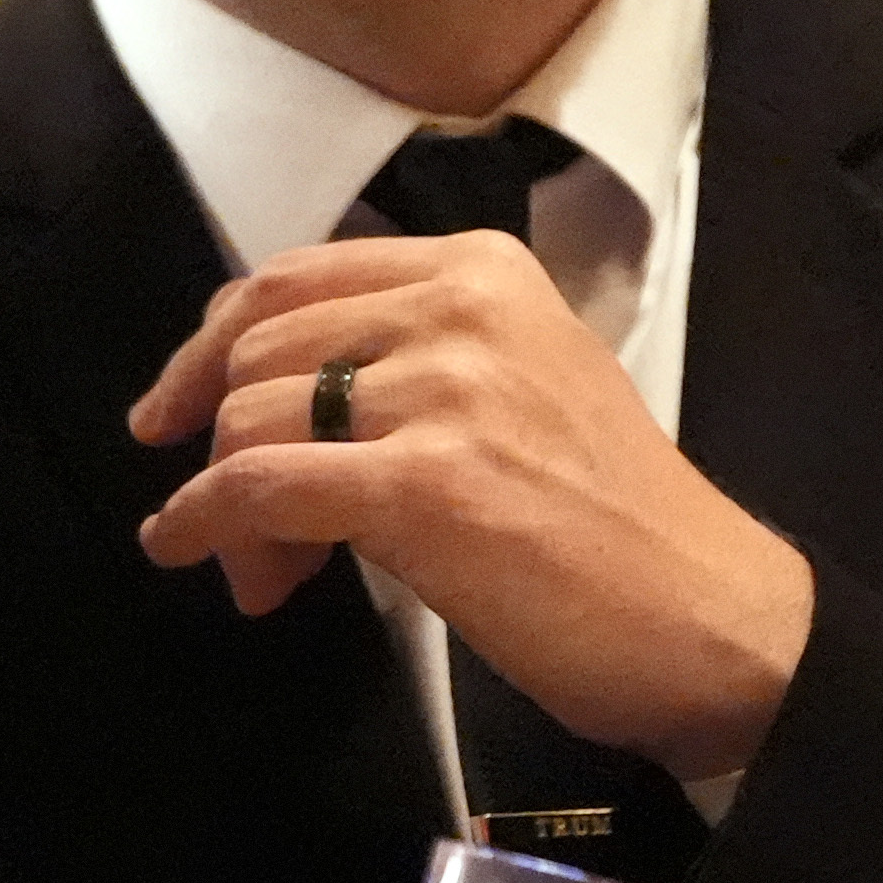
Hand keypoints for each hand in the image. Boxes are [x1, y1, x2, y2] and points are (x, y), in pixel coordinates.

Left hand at [126, 230, 813, 781]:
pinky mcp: (425, 485)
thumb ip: (411, 362)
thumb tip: (270, 409)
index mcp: (481, 268)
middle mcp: (460, 308)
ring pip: (249, 418)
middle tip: (235, 523)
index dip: (212, 344)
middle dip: (217, 435)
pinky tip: (197, 556)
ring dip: (226, 505)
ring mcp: (444, 391)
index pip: (293, 278)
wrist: (705, 613)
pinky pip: (259, 488)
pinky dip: (205, 525)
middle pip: (258, 347)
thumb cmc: (614, 520)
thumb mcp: (522, 383)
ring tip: (267, 574)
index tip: (177, 404)